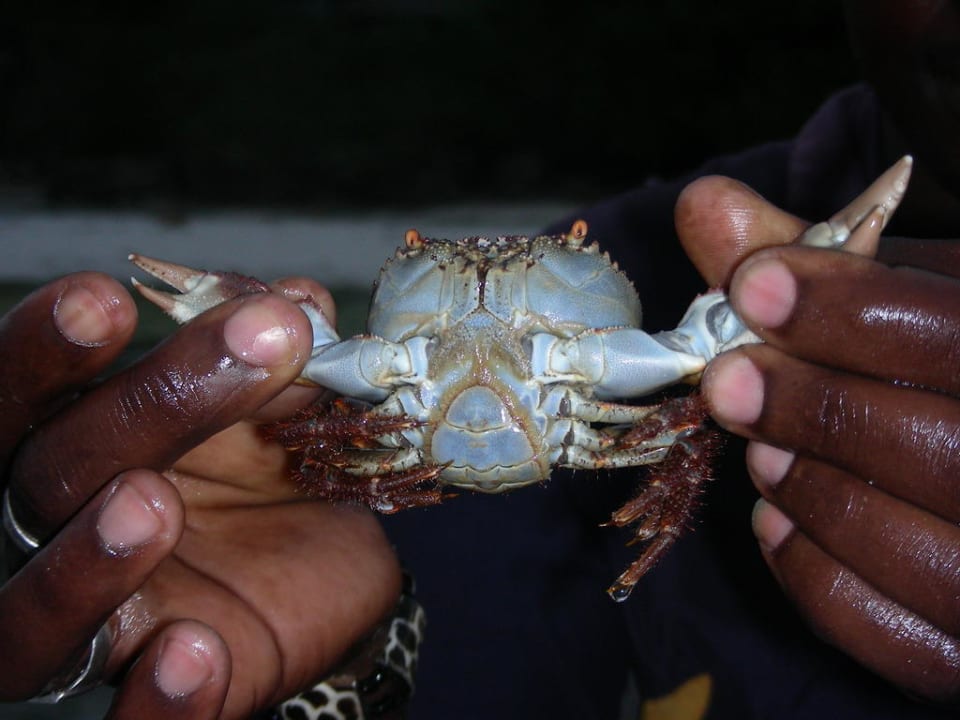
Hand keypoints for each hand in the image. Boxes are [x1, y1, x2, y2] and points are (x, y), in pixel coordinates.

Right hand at [0, 272, 401, 717]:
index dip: (42, 353)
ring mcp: (103, 628)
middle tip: (245, 353)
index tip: (105, 300)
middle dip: (139, 413)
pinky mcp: (165, 695)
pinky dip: (155, 703)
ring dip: (86, 562)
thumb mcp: (284, 406)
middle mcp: (62, 535)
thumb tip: (298, 299)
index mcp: (82, 447)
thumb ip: (279, 357)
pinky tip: (195, 653)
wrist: (326, 562)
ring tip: (152, 505)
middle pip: (50, 477)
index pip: (25, 398)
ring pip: (34, 618)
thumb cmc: (276, 468)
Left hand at [677, 176, 959, 701]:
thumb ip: (814, 259)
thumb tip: (702, 206)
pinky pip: (897, 636)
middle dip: (817, 408)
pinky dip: (817, 578)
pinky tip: (773, 521)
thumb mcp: (908, 295)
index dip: (854, 313)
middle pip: (951, 453)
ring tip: (756, 448)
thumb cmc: (949, 357)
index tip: (753, 288)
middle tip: (728, 381)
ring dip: (814, 489)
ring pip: (926, 555)